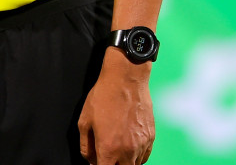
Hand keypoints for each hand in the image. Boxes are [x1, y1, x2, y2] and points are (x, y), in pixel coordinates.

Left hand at [78, 49, 154, 164]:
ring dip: (125, 163)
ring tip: (118, 152)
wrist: (126, 77)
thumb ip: (86, 146)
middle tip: (107, 157)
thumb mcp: (84, 122)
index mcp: (109, 149)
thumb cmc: (104, 96)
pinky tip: (129, 149)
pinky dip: (137, 157)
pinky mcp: (151, 135)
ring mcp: (141, 143)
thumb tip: (90, 159)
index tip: (98, 162)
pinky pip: (145, 155)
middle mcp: (127, 150)